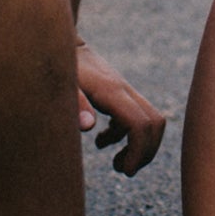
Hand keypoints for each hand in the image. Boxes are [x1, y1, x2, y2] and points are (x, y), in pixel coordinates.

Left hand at [74, 40, 165, 174]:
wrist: (62, 45)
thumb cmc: (59, 68)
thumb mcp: (62, 86)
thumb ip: (75, 104)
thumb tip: (89, 127)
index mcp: (112, 93)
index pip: (140, 124)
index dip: (139, 151)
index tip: (126, 171)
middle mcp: (124, 92)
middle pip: (155, 122)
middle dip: (147, 151)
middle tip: (126, 171)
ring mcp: (124, 92)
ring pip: (151, 120)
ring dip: (141, 146)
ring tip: (116, 163)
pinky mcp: (120, 95)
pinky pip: (137, 118)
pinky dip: (127, 136)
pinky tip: (102, 142)